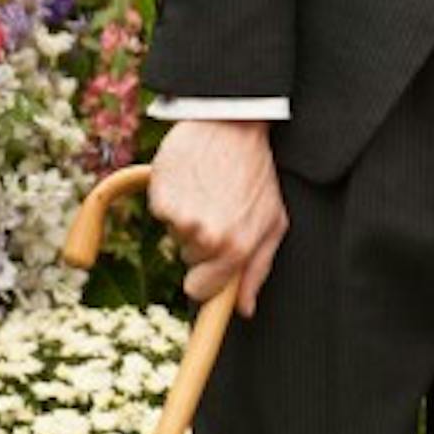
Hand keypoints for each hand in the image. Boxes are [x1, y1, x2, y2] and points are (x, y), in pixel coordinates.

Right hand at [147, 118, 288, 315]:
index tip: (205, 275)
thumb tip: (243, 309)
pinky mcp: (160, 196)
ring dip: (189, 216)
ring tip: (211, 188)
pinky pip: (161, 210)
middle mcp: (206, 237)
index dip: (204, 281)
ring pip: (176, 233)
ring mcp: (181, 217)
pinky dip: (173, 198)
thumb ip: (258, 269)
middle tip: (221, 208)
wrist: (232, 124)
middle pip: (189, 261)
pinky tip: (193, 178)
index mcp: (235, 248)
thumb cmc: (257, 173)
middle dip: (202, 242)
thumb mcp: (273, 221)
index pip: (201, 291)